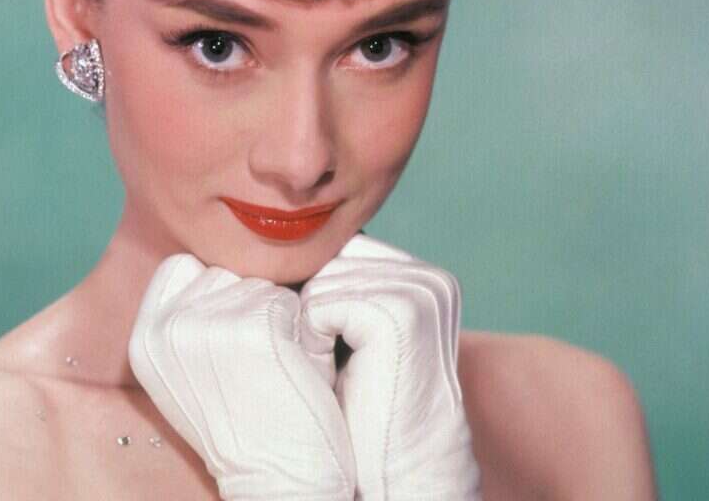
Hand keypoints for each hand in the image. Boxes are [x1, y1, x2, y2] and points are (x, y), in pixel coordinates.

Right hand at [128, 253, 356, 500]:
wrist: (278, 479)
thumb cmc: (246, 420)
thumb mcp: (189, 370)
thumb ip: (185, 317)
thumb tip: (209, 259)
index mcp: (143, 338)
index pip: (182, 267)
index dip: (217, 292)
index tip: (232, 338)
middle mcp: (165, 328)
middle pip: (223, 270)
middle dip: (248, 301)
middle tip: (256, 358)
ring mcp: (207, 324)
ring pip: (258, 281)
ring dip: (278, 314)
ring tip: (274, 365)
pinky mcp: (253, 326)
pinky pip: (288, 298)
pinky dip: (301, 328)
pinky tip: (294, 367)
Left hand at [298, 234, 480, 500]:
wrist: (394, 468)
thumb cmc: (361, 406)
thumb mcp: (351, 332)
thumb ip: (339, 283)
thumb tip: (280, 240)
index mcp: (422, 275)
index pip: (336, 249)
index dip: (314, 294)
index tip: (329, 342)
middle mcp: (428, 276)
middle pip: (326, 258)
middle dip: (312, 306)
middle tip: (335, 360)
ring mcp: (420, 290)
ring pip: (319, 280)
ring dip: (309, 326)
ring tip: (337, 369)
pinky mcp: (401, 311)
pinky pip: (320, 305)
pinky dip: (313, 341)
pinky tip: (337, 374)